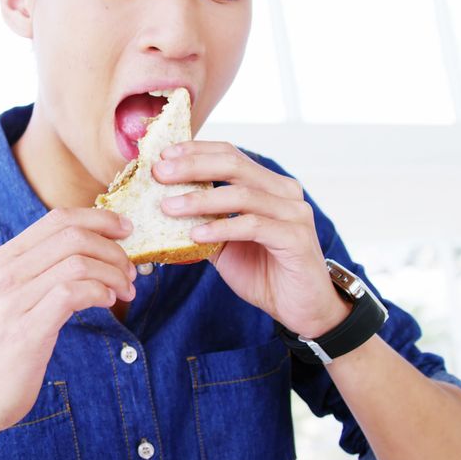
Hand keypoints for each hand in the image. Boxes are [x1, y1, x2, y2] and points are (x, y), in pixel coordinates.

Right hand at [0, 208, 135, 433]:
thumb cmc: (8, 345)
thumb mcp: (18, 296)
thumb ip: (45, 269)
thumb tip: (96, 246)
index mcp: (3, 259)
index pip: (57, 218)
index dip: (99, 218)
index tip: (126, 230)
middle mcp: (5, 273)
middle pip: (72, 236)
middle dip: (113, 249)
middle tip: (130, 270)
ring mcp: (13, 301)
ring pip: (77, 263)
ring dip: (113, 274)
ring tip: (124, 291)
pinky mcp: (26, 330)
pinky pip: (72, 294)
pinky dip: (100, 293)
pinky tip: (108, 303)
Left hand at [152, 141, 347, 337]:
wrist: (301, 308)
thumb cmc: (263, 272)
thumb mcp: (224, 244)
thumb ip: (203, 222)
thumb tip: (162, 208)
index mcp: (268, 185)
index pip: (230, 154)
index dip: (196, 151)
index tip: (163, 155)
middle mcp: (284, 191)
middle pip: (233, 165)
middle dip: (192, 166)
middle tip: (159, 173)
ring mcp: (293, 213)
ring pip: (241, 194)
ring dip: (200, 200)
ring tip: (168, 207)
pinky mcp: (296, 238)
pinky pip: (253, 225)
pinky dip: (221, 228)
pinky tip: (195, 235)